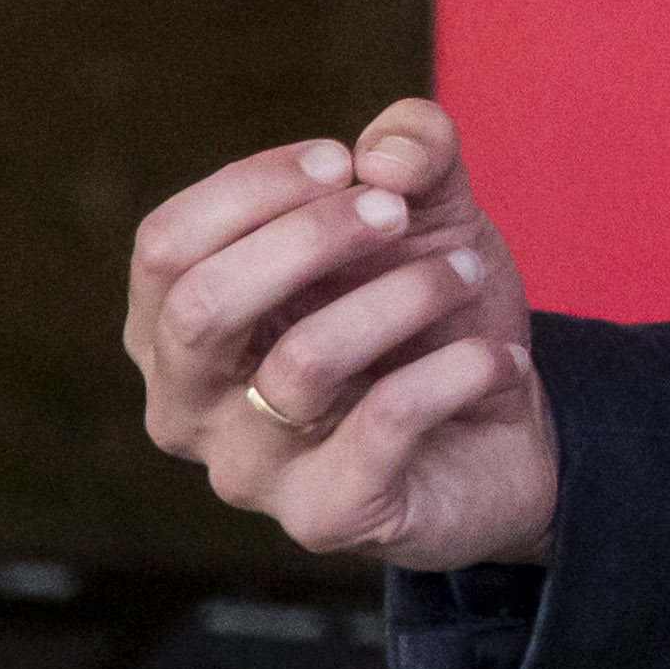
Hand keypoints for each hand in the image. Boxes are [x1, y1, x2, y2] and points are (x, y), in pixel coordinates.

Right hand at [126, 98, 555, 569]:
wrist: (504, 428)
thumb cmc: (427, 313)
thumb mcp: (427, 211)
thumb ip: (410, 150)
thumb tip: (387, 155)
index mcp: (177, 326)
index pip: (165, 246)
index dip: (254, 187)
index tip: (346, 162)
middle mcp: (188, 406)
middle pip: (203, 306)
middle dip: (314, 237)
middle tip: (400, 213)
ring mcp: (250, 471)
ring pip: (303, 362)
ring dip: (406, 294)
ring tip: (466, 275)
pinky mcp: (327, 518)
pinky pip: (383, 425)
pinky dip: (456, 371)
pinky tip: (500, 358)